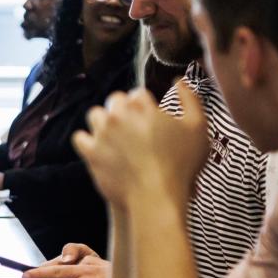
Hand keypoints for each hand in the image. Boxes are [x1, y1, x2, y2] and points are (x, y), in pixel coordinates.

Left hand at [72, 84, 208, 208]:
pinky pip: (79, 138)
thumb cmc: (181, 164)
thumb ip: (191, 99)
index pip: (137, 93)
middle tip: (135, 128)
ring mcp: (101, 134)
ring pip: (95, 115)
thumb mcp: (198, 128)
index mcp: (141, 106)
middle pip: (115, 100)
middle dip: (124, 110)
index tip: (151, 119)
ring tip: (116, 136)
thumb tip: (178, 80)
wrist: (157, 197)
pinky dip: (87, 141)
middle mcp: (118, 115)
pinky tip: (99, 148)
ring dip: (104, 122)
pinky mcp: (90, 153)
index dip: (145, 105)